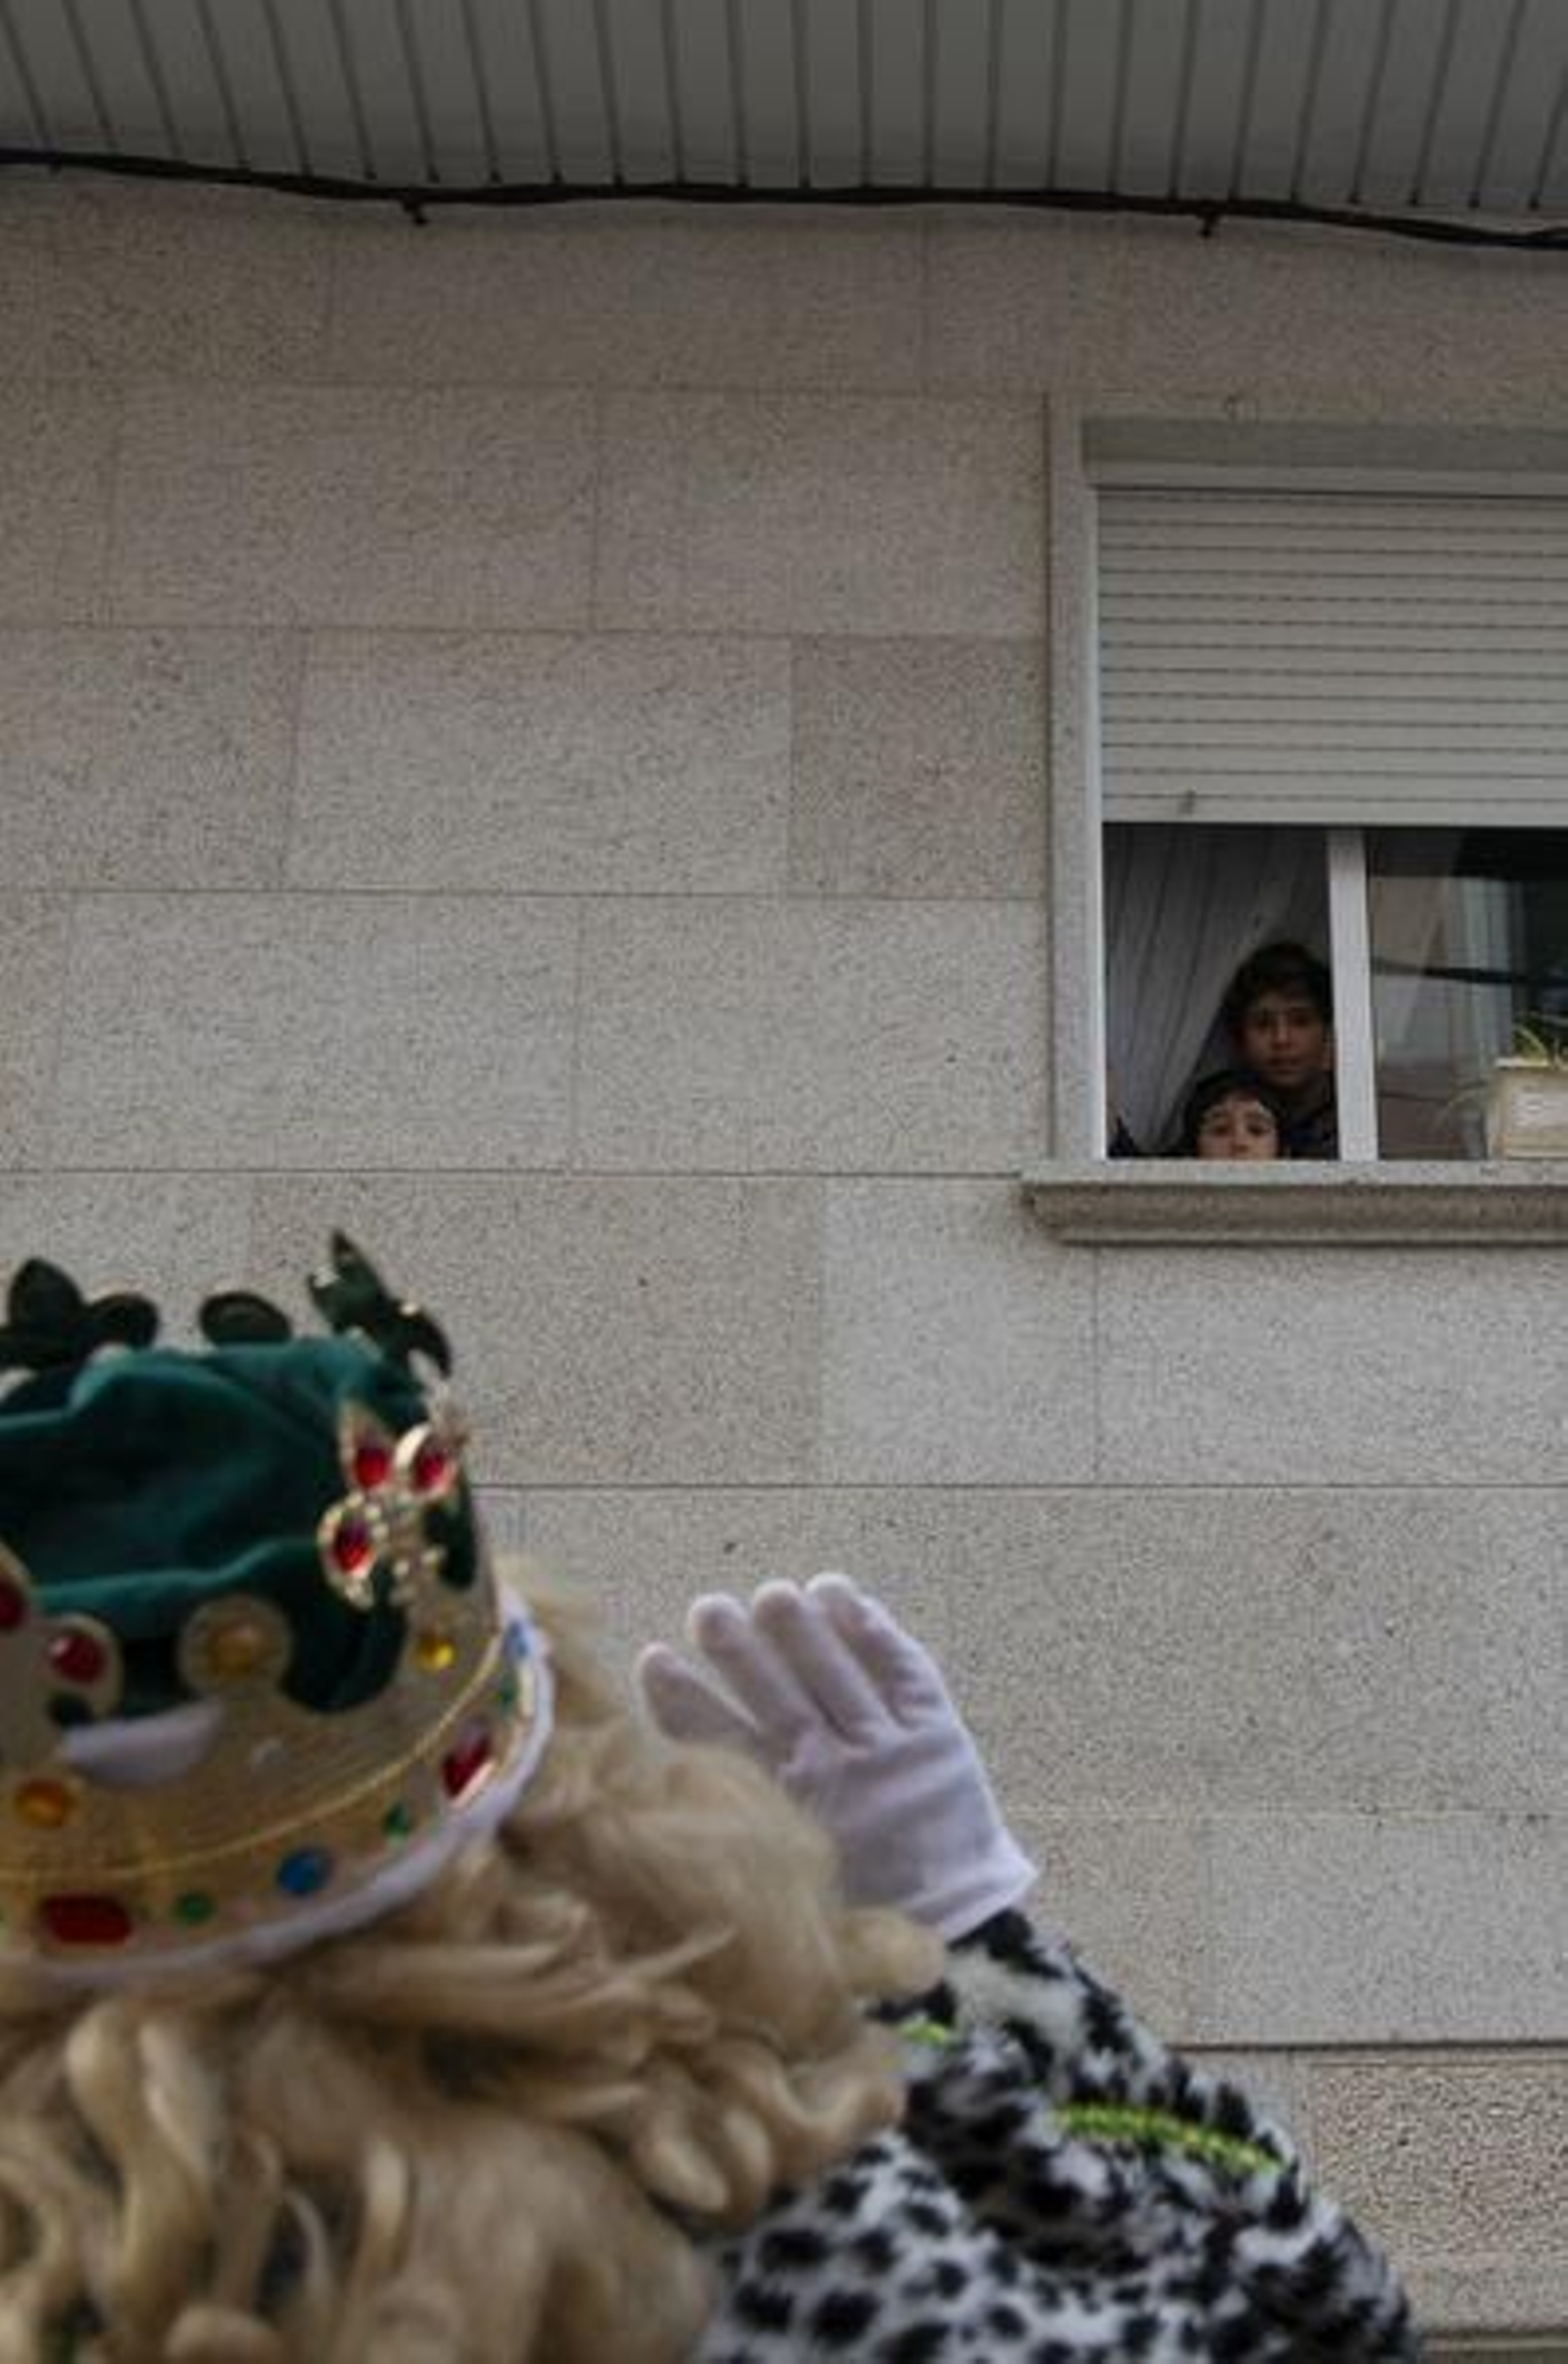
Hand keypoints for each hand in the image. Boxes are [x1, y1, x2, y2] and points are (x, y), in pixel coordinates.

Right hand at [635, 1573, 1036, 1941]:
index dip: (682, 1700)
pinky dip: (871, 1629)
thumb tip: (664, 1802)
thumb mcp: (789, 1885)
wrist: (961, 1924)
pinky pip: (901, 1669)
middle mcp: (835, 1772)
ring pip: (835, 1674)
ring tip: (770, 1592)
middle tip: (708, 1608)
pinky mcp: (936, 1733)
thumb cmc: (863, 1904)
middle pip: (778, 1696)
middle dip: (739, 1649)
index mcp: (788, 1813)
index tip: (652, 1657)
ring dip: (799, 1628)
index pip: (722, 1743)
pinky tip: (838, 1592)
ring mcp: (888, 1748)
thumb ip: (741, 1834)